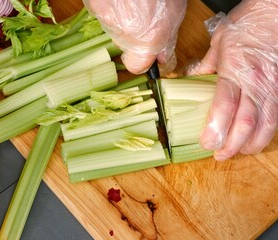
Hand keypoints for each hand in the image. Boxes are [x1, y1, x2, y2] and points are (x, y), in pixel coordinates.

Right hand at [82, 0, 186, 73]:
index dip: (143, 62)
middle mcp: (124, 34)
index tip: (148, 56)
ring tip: (133, 3)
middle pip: (125, 46)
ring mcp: (106, 20)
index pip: (137, 66)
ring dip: (123, 21)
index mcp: (147, 40)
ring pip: (114, 29)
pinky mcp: (95, 7)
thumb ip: (166, 40)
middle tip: (145, 16)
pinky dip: (112, 8)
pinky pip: (104, 14)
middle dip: (135, 36)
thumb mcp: (175, 14)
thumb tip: (161, 58)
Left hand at [186, 0, 277, 160]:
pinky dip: (268, 132)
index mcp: (234, 72)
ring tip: (239, 152)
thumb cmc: (247, 25)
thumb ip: (205, 65)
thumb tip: (190, 80)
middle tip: (220, 156)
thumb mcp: (219, 42)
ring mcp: (272, 88)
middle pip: (246, 123)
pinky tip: (258, 139)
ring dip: (252, 143)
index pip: (224, 107)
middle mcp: (255, 83)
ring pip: (266, 125)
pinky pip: (277, 116)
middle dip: (233, 145)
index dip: (216, 129)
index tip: (206, 143)